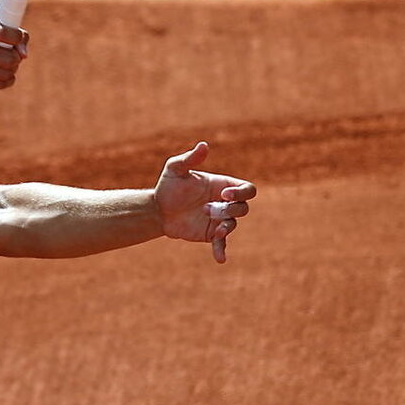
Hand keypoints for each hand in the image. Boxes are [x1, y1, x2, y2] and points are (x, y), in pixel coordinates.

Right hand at [0, 16, 28, 90]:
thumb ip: (11, 33)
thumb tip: (24, 54)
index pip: (5, 34)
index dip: (17, 38)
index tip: (16, 40)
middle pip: (9, 58)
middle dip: (16, 58)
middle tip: (13, 56)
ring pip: (5, 73)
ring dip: (12, 70)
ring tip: (7, 65)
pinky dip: (6, 81)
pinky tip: (4, 76)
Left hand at [155, 142, 255, 262]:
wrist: (157, 210)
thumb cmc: (168, 186)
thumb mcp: (175, 169)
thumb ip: (190, 159)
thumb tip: (204, 145)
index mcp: (223, 185)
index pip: (247, 189)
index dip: (241, 193)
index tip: (224, 195)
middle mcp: (225, 203)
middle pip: (244, 208)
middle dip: (228, 209)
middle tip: (205, 209)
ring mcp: (219, 220)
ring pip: (234, 223)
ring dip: (224, 225)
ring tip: (213, 227)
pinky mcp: (210, 234)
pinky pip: (221, 243)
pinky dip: (221, 250)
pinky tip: (220, 259)